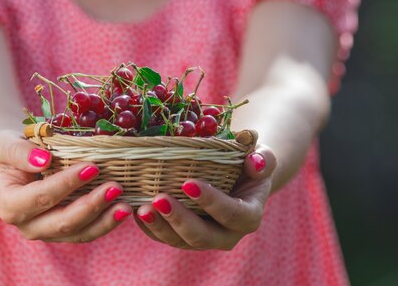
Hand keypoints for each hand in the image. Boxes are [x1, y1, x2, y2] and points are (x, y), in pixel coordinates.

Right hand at [0, 130, 132, 242]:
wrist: (10, 165)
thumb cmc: (8, 152)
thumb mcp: (6, 145)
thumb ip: (20, 152)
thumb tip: (43, 160)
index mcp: (10, 206)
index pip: (42, 197)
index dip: (67, 184)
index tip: (91, 167)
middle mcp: (27, 226)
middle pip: (62, 222)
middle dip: (91, 206)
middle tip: (115, 187)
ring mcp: (46, 232)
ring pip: (78, 233)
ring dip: (104, 220)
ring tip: (126, 204)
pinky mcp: (62, 233)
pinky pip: (86, 232)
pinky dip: (106, 223)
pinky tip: (124, 209)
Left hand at [134, 144, 275, 249]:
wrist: (236, 175)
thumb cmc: (248, 162)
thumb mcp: (262, 156)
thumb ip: (263, 158)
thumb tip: (254, 161)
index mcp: (248, 216)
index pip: (232, 214)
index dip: (212, 202)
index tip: (189, 183)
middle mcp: (226, 235)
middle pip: (202, 236)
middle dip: (179, 219)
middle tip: (159, 198)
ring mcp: (202, 238)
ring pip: (179, 241)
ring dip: (159, 226)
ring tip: (141, 207)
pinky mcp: (182, 236)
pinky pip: (163, 236)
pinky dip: (148, 226)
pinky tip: (134, 208)